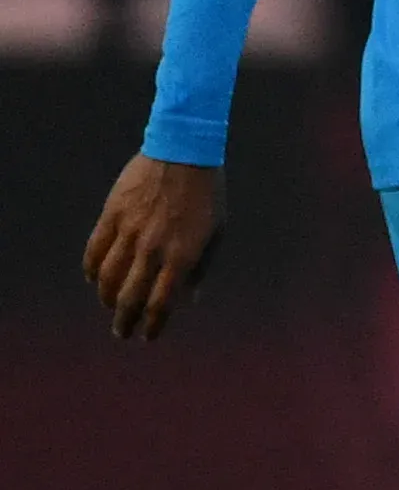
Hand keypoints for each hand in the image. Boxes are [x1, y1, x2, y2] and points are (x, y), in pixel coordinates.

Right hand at [84, 155, 224, 340]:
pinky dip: (90, 269)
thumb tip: (191, 300)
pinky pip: (94, 249)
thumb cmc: (208, 195)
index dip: (154, 324)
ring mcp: (130, 231)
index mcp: (183, 256)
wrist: (184, 153)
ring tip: (108, 307)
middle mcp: (153, 248)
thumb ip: (201, 269)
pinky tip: (93, 279)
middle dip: (124, 320)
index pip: (162, 303)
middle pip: (130, 295)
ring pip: (107, 276)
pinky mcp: (112, 214)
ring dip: (105, 298)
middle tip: (122, 332)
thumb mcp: (216, 233)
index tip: (148, 336)